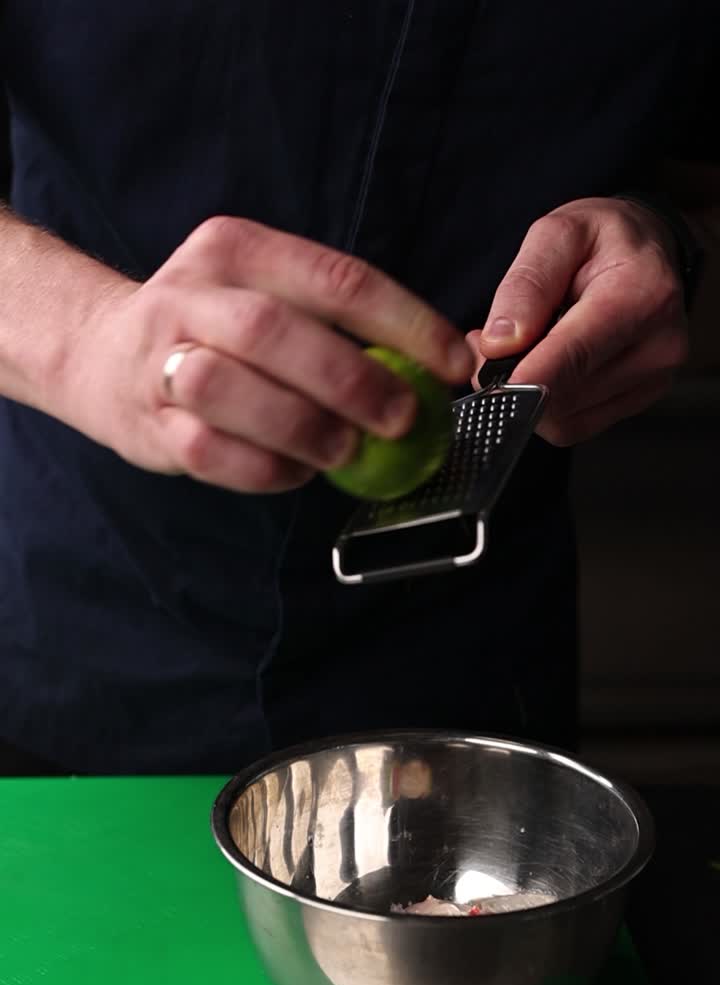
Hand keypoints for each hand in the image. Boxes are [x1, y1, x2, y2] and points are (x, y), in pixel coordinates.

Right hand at [62, 218, 472, 492]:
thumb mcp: (264, 294)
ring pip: (230, 390)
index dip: (406, 323)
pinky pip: (209, 453)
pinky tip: (297, 472)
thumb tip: (434, 367)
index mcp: (238, 250)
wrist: (99, 354)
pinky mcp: (150, 423)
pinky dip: (265, 470)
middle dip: (351, 380)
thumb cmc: (211, 330)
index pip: (336, 278)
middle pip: (275, 331)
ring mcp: (162, 360)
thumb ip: (334, 323)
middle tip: (403, 419)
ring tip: (345, 452)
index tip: (454, 363)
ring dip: (302, 427)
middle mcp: (192, 295)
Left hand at [466, 197, 688, 443]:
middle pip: (564, 394)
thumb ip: (527, 284)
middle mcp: (657, 346)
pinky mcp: (638, 401)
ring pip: (564, 418)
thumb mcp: (560, 232)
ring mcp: (652, 380)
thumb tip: (501, 342)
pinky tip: (545, 369)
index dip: (526, 377)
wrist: (650, 253)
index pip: (576, 355)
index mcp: (642, 296)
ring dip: (528, 392)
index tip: (491, 383)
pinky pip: (574, 425)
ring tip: (523, 349)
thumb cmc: (605, 240)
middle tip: (491, 346)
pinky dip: (546, 405)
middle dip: (516, 378)